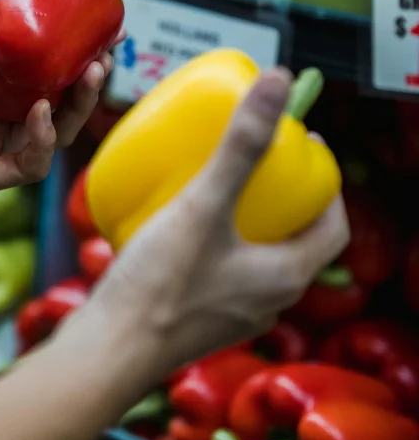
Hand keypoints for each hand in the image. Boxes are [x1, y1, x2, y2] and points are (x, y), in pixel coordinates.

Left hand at [0, 0, 114, 208]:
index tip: (95, 13)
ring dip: (78, 105)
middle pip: (57, 95)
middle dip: (89, 75)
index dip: (72, 41)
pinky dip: (42, 139)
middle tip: (105, 49)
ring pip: (53, 130)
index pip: (40, 57)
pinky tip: (41, 111)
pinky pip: (27, 163)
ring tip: (90, 72)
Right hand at [58, 69, 349, 409]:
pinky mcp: (195, 318)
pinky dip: (209, 241)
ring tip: (214, 181)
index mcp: (285, 276)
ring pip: (252, 256)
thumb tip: (278, 84)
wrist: (107, 355)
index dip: (325, 184)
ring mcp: (230, 314)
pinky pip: (216, 271)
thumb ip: (241, 145)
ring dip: (243, 218)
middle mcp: (266, 300)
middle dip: (279, 195)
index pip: (331, 227)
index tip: (303, 146)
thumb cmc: (160, 288)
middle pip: (291, 238)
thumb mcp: (204, 206)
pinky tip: (173, 221)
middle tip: (254, 157)